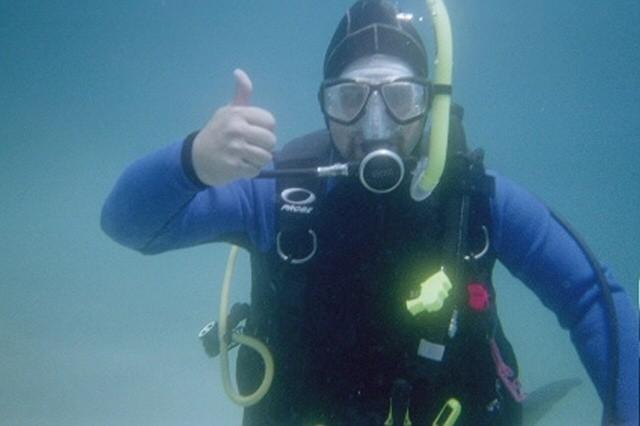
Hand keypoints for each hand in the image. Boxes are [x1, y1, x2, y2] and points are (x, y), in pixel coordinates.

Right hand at [192, 69, 276, 185]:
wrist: (196, 158)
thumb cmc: (217, 132)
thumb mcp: (227, 111)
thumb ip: (241, 94)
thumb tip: (239, 72)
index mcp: (238, 114)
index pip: (270, 121)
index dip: (267, 129)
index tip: (255, 132)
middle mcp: (237, 129)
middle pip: (271, 140)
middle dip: (265, 147)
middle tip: (252, 147)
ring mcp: (235, 149)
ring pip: (266, 157)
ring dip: (258, 160)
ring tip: (247, 156)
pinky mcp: (234, 167)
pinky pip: (256, 170)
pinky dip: (250, 171)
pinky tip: (240, 166)